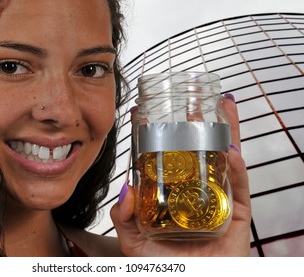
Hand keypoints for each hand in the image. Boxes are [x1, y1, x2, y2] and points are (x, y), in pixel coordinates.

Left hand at [110, 95, 250, 255]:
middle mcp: (194, 192)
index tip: (148, 113)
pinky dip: (238, 168)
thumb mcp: (134, 242)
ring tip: (221, 108)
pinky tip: (231, 151)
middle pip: (196, 152)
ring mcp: (216, 200)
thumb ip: (124, 218)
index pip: (165, 160)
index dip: (158, 137)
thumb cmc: (165, 267)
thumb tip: (125, 189)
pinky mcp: (236, 214)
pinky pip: (239, 187)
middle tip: (192, 102)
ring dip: (224, 134)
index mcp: (171, 195)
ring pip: (222, 161)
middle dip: (197, 126)